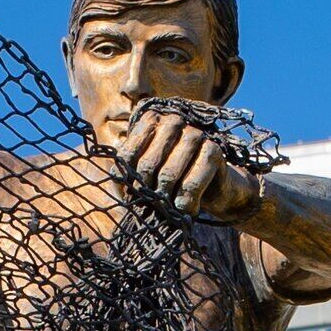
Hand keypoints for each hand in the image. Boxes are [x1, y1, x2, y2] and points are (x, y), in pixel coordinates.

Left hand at [112, 100, 260, 221]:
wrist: (213, 188)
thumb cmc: (172, 182)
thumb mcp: (144, 177)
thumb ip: (125, 173)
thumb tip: (116, 176)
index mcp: (149, 121)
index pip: (126, 155)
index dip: (129, 182)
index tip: (135, 197)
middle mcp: (171, 121)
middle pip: (147, 165)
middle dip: (149, 192)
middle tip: (155, 207)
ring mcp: (194, 132)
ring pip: (169, 173)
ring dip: (167, 198)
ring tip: (171, 209)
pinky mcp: (214, 148)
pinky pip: (193, 181)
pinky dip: (187, 201)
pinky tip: (187, 208)